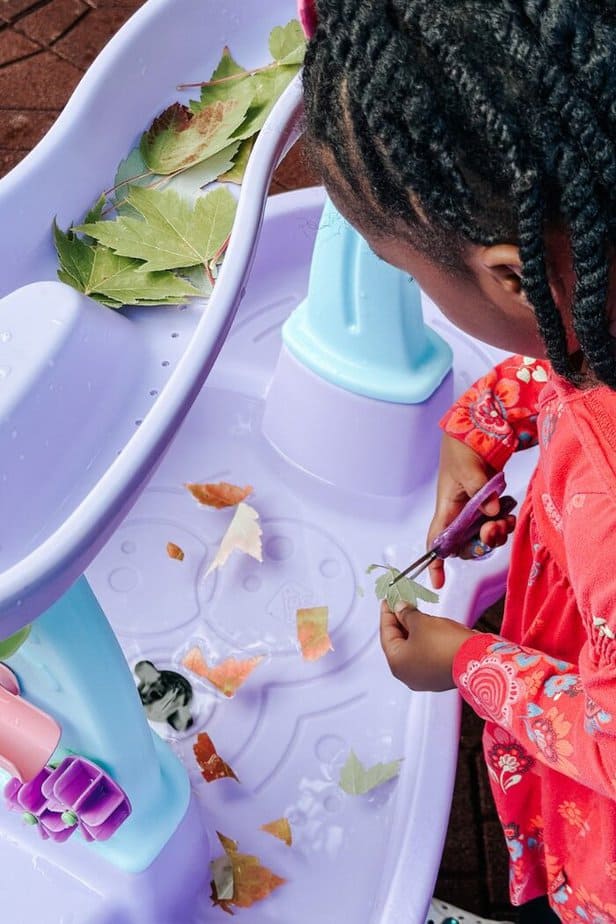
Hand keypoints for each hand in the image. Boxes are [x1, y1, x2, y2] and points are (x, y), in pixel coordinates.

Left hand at [379, 600, 473, 691]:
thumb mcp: (421, 622)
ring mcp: (422, 679)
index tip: (388, 602)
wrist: (476, 660)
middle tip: (401, 606)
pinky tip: (427, 630)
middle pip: (397, 643)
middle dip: (399, 623)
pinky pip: (424, 656)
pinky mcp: (437, 677)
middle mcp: (406, 675)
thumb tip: (400, 609)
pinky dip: (423, 642)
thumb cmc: (445, 644)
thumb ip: (406, 614)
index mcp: (396, 663)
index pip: (386, 633)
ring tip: (415, 614)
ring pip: (411, 650)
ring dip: (412, 632)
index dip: (387, 614)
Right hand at [427, 434, 515, 588]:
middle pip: (468, 545)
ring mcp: (474, 510)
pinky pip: (497, 523)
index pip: (437, 542)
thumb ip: (481, 492)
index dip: (436, 564)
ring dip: (499, 532)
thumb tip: (492, 512)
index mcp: (447, 509)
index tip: (439, 582)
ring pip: (486, 536)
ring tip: (507, 516)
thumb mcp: (469, 469)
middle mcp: (459, 514)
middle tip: (496, 528)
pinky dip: (505, 520)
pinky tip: (508, 507)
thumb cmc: (462, 449)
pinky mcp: (488, 504)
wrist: (475, 431)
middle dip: (484, 543)